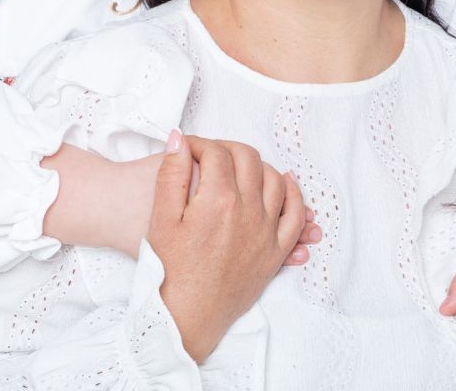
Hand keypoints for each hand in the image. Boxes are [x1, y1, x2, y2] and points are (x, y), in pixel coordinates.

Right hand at [150, 132, 304, 362]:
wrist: (185, 316)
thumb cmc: (168, 270)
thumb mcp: (160, 218)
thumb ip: (170, 173)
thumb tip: (179, 139)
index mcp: (219, 200)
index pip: (215, 152)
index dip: (197, 144)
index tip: (185, 149)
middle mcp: (249, 211)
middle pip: (248, 158)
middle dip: (226, 148)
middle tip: (208, 155)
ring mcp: (267, 232)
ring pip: (275, 179)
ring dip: (257, 165)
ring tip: (237, 166)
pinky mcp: (275, 252)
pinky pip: (295, 214)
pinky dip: (292, 193)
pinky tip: (282, 183)